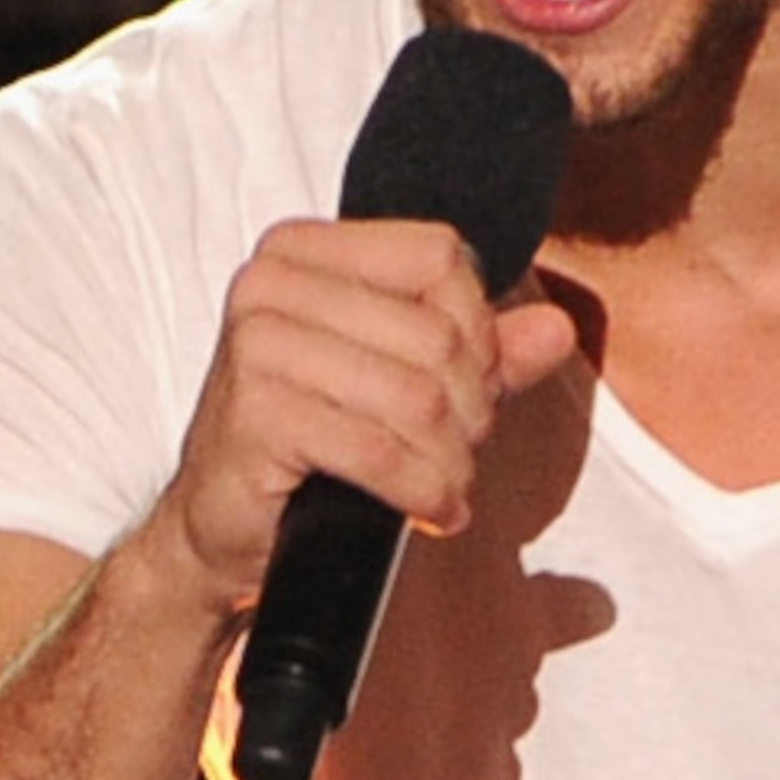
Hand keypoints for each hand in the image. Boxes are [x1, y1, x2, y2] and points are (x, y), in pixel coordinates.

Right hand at [148, 216, 580, 613]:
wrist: (222, 527)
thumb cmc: (309, 445)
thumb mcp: (400, 384)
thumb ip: (480, 352)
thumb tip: (558, 328)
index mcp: (304, 251)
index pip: (441, 257)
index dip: (479, 330)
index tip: (471, 388)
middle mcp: (271, 281)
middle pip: (437, 334)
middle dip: (470, 410)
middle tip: (456, 455)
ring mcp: (256, 343)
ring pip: (417, 396)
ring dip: (449, 459)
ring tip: (443, 488)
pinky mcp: (256, 414)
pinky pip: (378, 450)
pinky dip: (420, 490)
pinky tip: (428, 512)